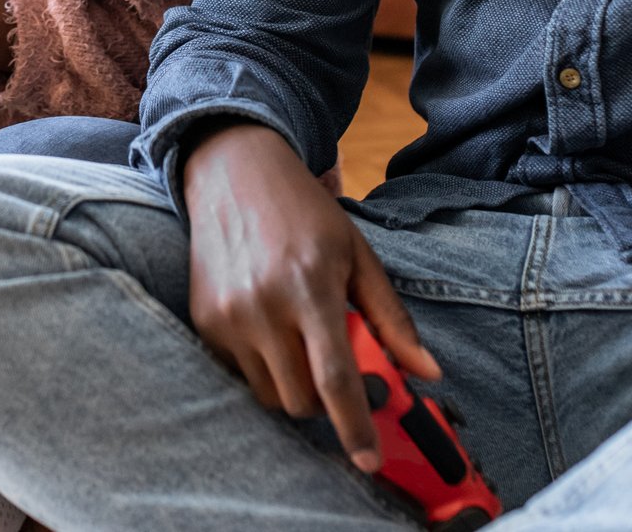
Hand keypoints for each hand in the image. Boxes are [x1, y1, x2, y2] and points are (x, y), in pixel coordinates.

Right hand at [183, 123, 440, 473]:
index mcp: (310, 287)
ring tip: (300, 341)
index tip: (369, 459)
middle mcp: (262, 305)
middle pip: (300, 399)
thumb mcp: (358, 255)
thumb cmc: (305, 213)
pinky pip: (240, 374)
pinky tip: (268, 325)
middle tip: (336, 369)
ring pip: (269, 394)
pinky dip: (262, 367)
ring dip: (293, 386)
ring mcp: (227, 316)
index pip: (334, 377)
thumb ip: (391, 318)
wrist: (234, 172)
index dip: (354, 425)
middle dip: (325, 401)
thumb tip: (427, 372)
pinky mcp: (204, 320)